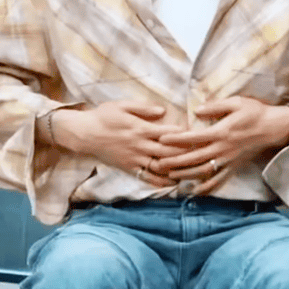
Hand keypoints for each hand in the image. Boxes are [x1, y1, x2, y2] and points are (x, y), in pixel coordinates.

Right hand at [53, 101, 186, 186]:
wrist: (84, 134)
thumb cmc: (104, 116)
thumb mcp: (122, 105)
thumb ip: (143, 108)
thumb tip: (163, 111)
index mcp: (140, 128)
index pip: (168, 134)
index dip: (185, 135)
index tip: (198, 134)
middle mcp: (139, 146)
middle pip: (168, 152)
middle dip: (187, 154)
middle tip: (203, 154)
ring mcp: (134, 159)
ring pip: (160, 167)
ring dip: (177, 170)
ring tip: (193, 171)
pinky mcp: (129, 168)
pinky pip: (147, 177)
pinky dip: (161, 182)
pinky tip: (174, 183)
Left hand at [154, 97, 288, 195]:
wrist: (273, 128)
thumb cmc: (254, 112)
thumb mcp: (236, 102)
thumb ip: (215, 107)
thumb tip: (197, 110)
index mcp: (221, 132)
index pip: (194, 137)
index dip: (176, 139)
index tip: (161, 139)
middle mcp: (223, 149)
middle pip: (194, 158)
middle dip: (175, 161)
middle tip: (158, 163)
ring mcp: (228, 161)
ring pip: (203, 172)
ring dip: (185, 175)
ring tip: (170, 176)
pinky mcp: (234, 167)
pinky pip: (219, 181)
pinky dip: (206, 188)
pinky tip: (195, 192)